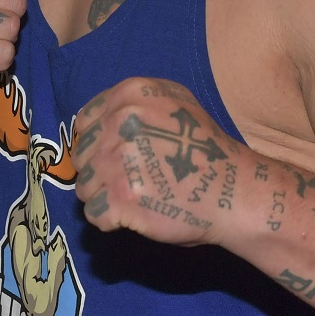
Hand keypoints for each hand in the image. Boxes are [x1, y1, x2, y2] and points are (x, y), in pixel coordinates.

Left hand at [72, 76, 245, 245]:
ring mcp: (118, 160)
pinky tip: (134, 215)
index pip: (85, 122)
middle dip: (100, 171)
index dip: (97, 142)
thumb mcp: (175, 102)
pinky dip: (111, 220)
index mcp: (130, 95)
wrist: (232, 190)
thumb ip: (134, 104)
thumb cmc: (204, 149)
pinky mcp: (121, 197)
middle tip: (130, 180)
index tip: (115, 156)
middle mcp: (121, 122)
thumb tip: (98, 121)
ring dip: (104, 197)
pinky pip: (94, 214)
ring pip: (84, 187)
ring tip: (135, 198)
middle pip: (82, 156)